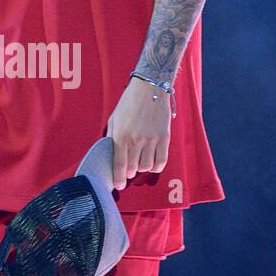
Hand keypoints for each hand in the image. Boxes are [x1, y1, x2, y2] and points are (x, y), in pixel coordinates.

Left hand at [106, 77, 171, 191]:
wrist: (150, 89)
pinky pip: (161, 161)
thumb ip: (112, 138)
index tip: (118, 186)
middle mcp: (136, 140)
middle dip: (129, 173)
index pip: (119, 165)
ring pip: (147, 167)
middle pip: (133, 169)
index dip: (118, 179)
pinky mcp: (164, 138)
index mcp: (121, 136)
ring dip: (142, 168)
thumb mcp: (114, 119)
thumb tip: (110, 156)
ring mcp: (152, 140)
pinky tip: (152, 164)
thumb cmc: (129, 103)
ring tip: (139, 162)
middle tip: (128, 170)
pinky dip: (156, 167)